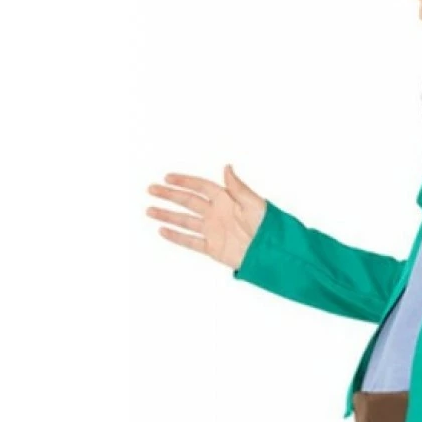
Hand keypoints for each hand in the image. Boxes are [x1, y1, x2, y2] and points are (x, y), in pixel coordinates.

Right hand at [145, 164, 267, 268]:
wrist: (272, 254)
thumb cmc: (268, 227)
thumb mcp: (254, 203)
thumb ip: (237, 187)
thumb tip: (226, 167)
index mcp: (226, 200)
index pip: (201, 187)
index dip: (185, 181)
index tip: (167, 177)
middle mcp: (217, 213)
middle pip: (188, 201)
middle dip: (169, 195)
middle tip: (151, 189)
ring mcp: (214, 231)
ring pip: (185, 221)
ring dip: (168, 215)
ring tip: (149, 210)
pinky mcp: (213, 248)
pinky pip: (191, 241)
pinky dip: (177, 237)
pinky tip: (163, 230)